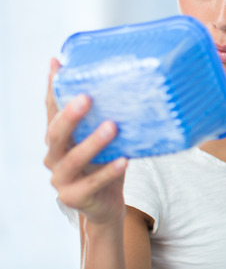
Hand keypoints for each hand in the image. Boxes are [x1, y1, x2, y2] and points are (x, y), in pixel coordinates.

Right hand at [44, 58, 127, 225]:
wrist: (107, 204)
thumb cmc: (106, 163)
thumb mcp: (106, 139)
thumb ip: (107, 116)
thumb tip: (130, 83)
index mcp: (58, 138)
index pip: (51, 110)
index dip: (52, 88)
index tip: (56, 64)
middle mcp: (53, 156)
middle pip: (56, 133)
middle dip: (70, 116)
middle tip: (87, 98)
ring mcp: (60, 179)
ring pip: (73, 159)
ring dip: (92, 142)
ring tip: (112, 127)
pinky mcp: (74, 197)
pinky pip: (92, 183)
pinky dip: (108, 171)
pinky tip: (124, 160)